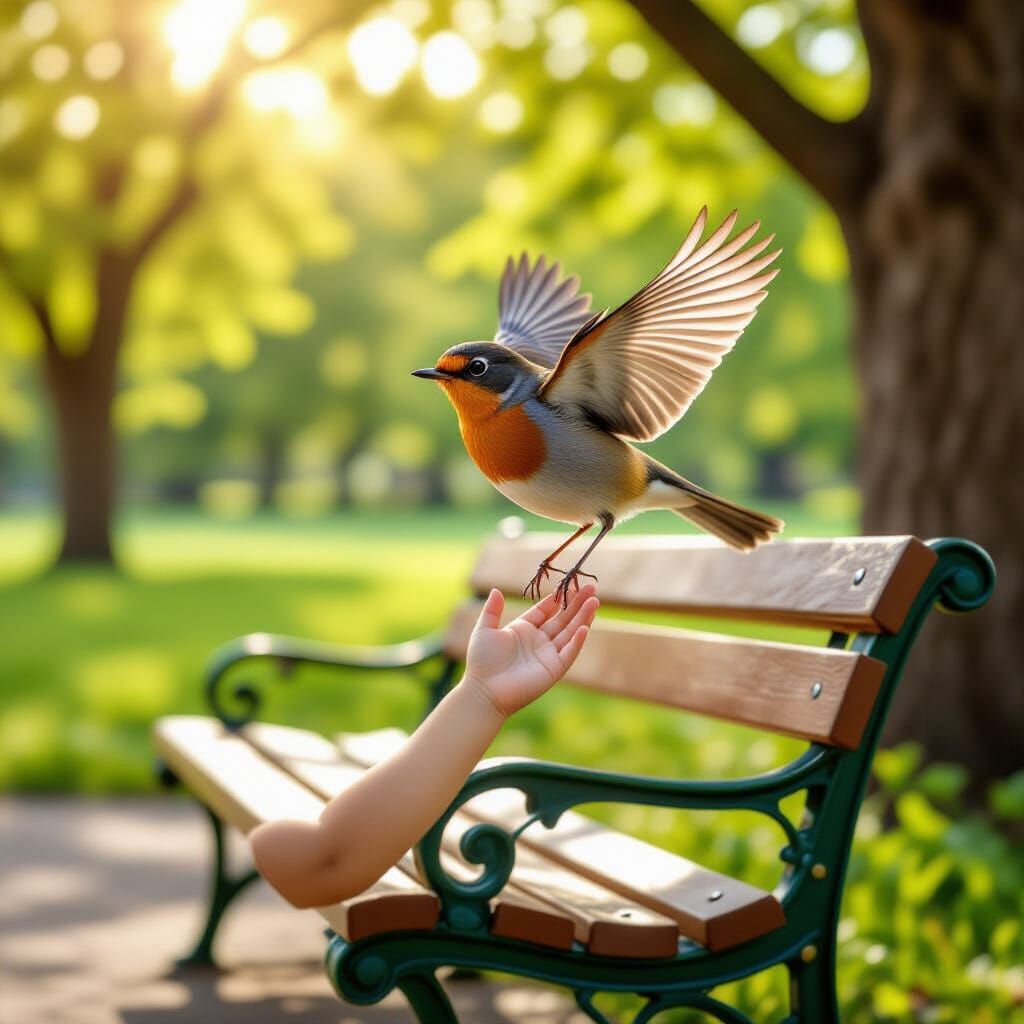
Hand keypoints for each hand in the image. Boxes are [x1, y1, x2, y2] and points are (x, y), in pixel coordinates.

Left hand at [463, 586, 598, 719]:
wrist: (484, 691)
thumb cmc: (482, 661)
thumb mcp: (484, 630)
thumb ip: (492, 610)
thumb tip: (496, 590)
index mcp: (523, 629)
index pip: (545, 610)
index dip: (558, 598)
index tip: (570, 585)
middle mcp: (538, 640)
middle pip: (562, 618)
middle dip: (576, 604)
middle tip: (591, 589)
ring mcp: (548, 654)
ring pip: (570, 632)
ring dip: (582, 617)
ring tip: (594, 602)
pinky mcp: (554, 669)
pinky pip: (569, 652)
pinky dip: (577, 640)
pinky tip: (585, 627)